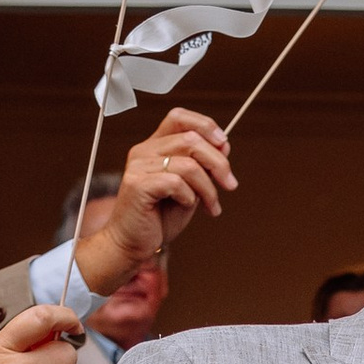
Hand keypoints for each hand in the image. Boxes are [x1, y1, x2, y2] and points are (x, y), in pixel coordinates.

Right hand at [77, 109, 236, 287]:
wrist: (132, 245)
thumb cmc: (159, 218)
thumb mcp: (189, 189)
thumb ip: (202, 167)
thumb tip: (224, 146)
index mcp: (154, 147)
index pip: (178, 117)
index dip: (205, 125)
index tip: (224, 145)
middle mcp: (144, 151)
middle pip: (190, 139)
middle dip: (218, 162)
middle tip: (230, 184)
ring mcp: (138, 166)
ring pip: (188, 164)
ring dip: (208, 187)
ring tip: (212, 206)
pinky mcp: (137, 184)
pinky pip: (176, 182)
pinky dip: (189, 196)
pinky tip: (187, 206)